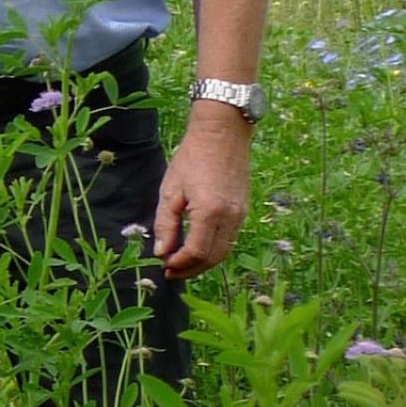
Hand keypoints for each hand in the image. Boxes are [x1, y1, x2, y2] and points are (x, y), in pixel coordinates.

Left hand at [154, 114, 251, 278]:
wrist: (222, 134)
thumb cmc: (191, 158)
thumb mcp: (171, 190)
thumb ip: (166, 223)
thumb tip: (162, 252)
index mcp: (210, 211)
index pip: (196, 252)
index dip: (179, 264)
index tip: (163, 265)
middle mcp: (230, 217)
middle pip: (212, 257)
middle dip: (191, 269)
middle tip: (171, 272)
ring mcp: (241, 215)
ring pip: (224, 251)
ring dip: (203, 262)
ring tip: (182, 264)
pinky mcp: (243, 211)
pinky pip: (230, 239)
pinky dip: (214, 250)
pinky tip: (197, 248)